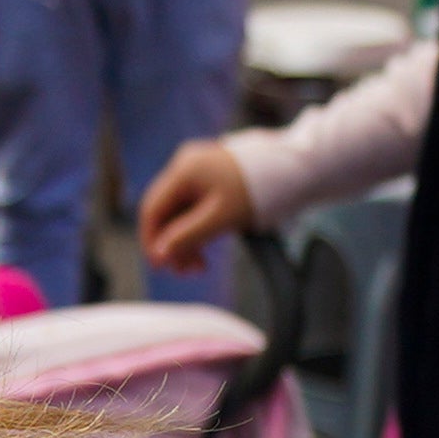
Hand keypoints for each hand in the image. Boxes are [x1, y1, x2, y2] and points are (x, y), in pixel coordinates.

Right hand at [137, 139, 259, 274]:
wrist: (287, 170)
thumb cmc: (256, 191)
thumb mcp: (220, 219)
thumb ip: (187, 236)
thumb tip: (159, 254)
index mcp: (184, 170)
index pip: (152, 208)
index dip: (151, 240)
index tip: (158, 266)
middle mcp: (184, 166)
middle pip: (164, 211)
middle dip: (171, 244)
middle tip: (185, 272)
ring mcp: (196, 170)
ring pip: (178, 212)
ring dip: (184, 240)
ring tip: (199, 266)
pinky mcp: (207, 178)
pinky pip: (191, 208)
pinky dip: (195, 229)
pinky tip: (204, 249)